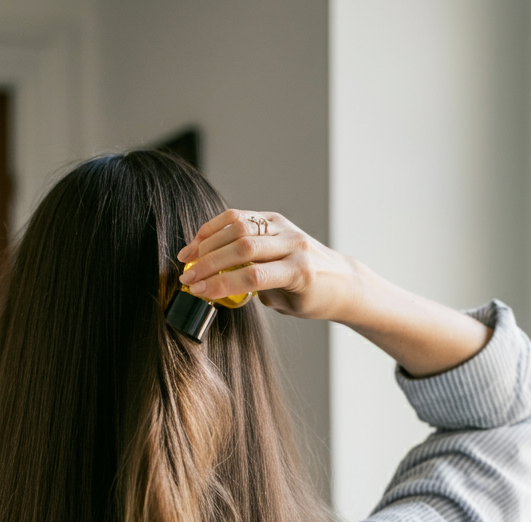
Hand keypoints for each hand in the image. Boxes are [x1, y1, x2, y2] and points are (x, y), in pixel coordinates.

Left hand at [177, 208, 490, 376]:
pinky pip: (255, 277)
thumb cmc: (308, 281)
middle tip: (183, 269)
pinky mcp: (299, 274)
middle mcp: (283, 231)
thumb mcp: (277, 264)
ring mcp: (293, 250)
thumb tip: (213, 276)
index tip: (187, 250)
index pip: (234, 219)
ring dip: (210, 267)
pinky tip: (212, 293)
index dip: (206, 233)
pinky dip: (227, 284)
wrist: (347, 289)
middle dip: (203, 251)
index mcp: (275, 224)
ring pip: (242, 250)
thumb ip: (251, 264)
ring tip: (192, 283)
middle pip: (234, 232)